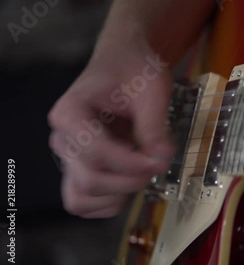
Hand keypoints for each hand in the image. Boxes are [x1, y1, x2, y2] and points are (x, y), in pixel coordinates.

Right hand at [49, 40, 172, 217]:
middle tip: (157, 164)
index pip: (95, 153)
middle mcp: (63, 138)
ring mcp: (69, 156)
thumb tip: (161, 158)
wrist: (126, 63)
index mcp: (70, 113)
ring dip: (118, 194)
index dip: (131, 163)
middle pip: (89, 180)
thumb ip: (153, 125)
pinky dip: (109, 201)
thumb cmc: (133, 69)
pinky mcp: (80, 168)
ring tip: (141, 173)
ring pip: (82, 197)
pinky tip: (130, 180)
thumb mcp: (151, 89)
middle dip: (129, 180)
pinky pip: (84, 201)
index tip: (160, 159)